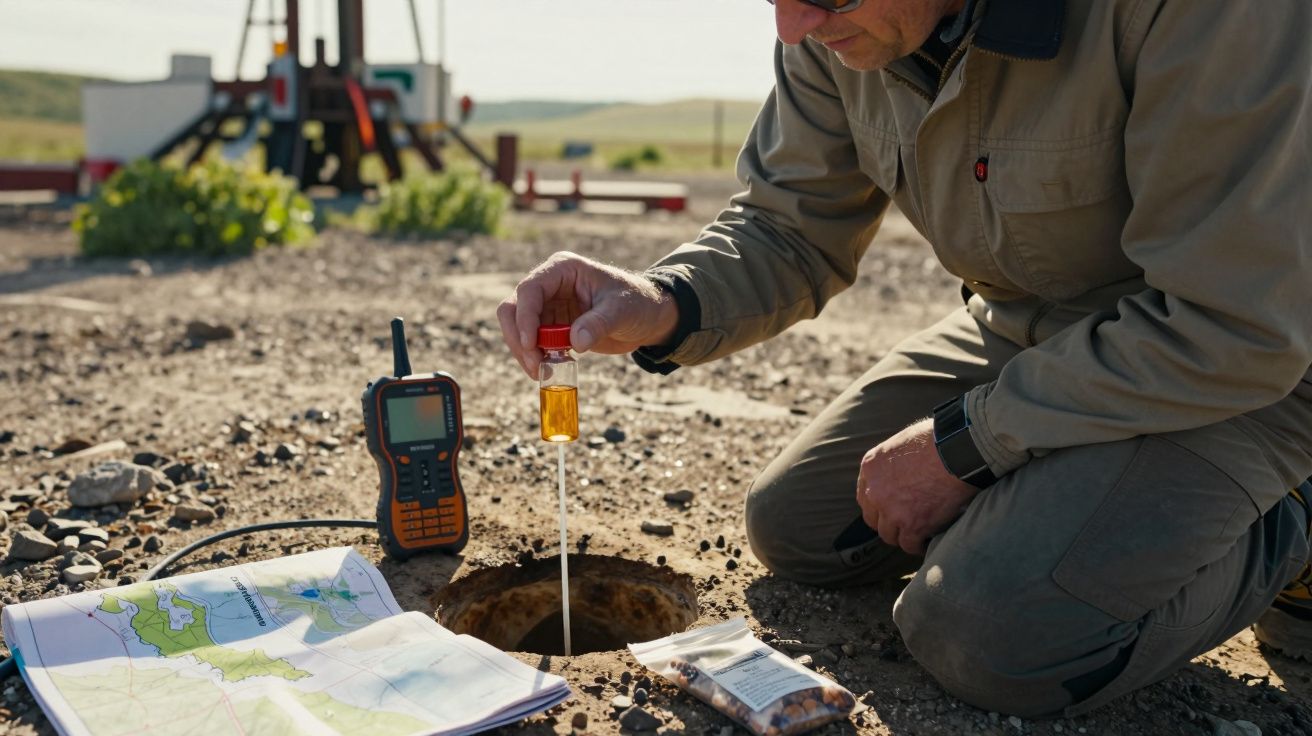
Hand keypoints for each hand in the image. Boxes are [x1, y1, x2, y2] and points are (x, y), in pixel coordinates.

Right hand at [497, 251, 679, 379]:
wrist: (648, 318)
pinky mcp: (551, 325)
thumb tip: (575, 342)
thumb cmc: (637, 303)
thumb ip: (598, 323)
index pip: (531, 289)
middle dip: (518, 337)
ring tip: (542, 371)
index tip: (531, 344)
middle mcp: (550, 284)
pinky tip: (550, 368)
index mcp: (564, 269)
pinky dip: (534, 356)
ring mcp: (548, 305)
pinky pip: (531, 341)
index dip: (525, 317)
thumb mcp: (621, 311)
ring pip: (517, 327)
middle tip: (534, 364)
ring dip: (524, 351)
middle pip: (514, 308)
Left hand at [856, 418, 979, 554]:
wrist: (957, 450)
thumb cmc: (938, 439)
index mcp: (871, 468)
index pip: (865, 495)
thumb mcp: (903, 442)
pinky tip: (927, 542)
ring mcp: (891, 510)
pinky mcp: (912, 525)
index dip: (878, 505)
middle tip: (904, 523)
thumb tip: (901, 470)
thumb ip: (894, 461)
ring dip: (902, 535)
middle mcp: (875, 491)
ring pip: (889, 535)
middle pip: (874, 518)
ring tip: (917, 534)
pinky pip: (910, 545)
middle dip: (888, 522)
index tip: (890, 509)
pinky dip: (918, 546)